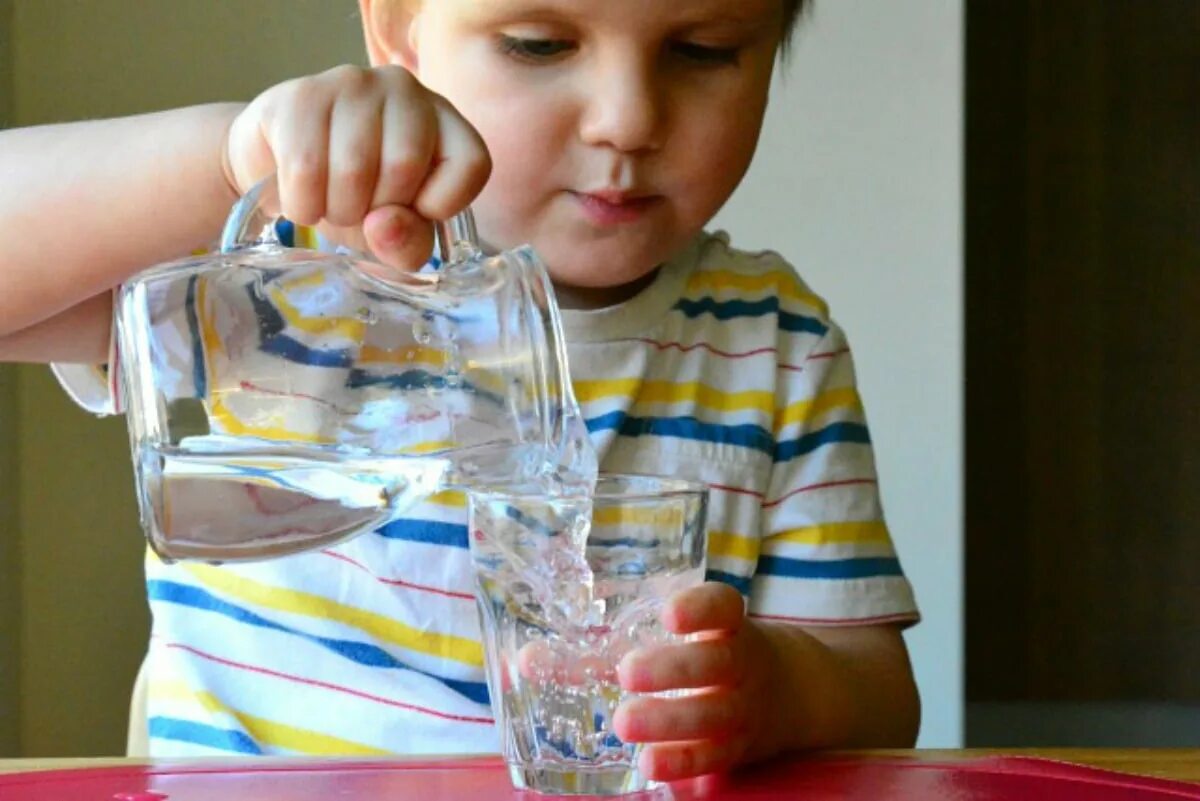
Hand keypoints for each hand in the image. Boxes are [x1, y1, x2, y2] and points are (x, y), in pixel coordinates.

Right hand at [224, 65, 490, 269]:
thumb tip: (383, 225)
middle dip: (375, 212)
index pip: (471, 164)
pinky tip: (300, 197)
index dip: (440, 205)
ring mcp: (351, 84)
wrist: (277, 172)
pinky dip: (301, 204)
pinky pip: (305, 168)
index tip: (411, 212)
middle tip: (358, 211)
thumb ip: (407, 244)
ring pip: (354, 169)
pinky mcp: (299, 95)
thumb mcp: (393, 236)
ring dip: (335, 211)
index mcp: (444, 121)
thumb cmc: (352, 200)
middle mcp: (404, 90)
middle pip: (405, 166)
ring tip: (328, 203)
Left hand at [613, 582, 782, 781]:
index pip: (723, 607)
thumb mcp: (700, 632)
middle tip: (626, 671)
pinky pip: (712, 758)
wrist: (795, 691)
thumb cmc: (721, 651)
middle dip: (672, 669)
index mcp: (731, 626)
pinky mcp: (738, 749)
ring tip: (624, 722)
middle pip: (715, 664)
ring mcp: (744, 710)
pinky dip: (682, 763)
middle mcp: (743, 665)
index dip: (699, 609)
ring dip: (668, 721)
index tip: (669, 614)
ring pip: (712, 716)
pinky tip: (649, 764)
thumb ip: (630, 638)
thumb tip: (539, 659)